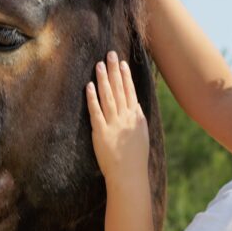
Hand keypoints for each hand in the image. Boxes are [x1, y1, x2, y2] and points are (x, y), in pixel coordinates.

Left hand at [86, 52, 148, 184]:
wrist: (129, 176)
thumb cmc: (135, 160)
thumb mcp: (142, 137)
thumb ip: (137, 121)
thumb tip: (135, 108)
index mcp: (137, 118)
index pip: (131, 92)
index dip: (126, 76)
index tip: (122, 63)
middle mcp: (126, 118)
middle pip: (120, 89)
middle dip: (114, 70)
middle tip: (109, 54)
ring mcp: (114, 124)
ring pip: (108, 96)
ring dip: (103, 79)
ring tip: (98, 65)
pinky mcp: (101, 132)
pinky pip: (96, 111)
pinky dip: (92, 97)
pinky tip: (89, 85)